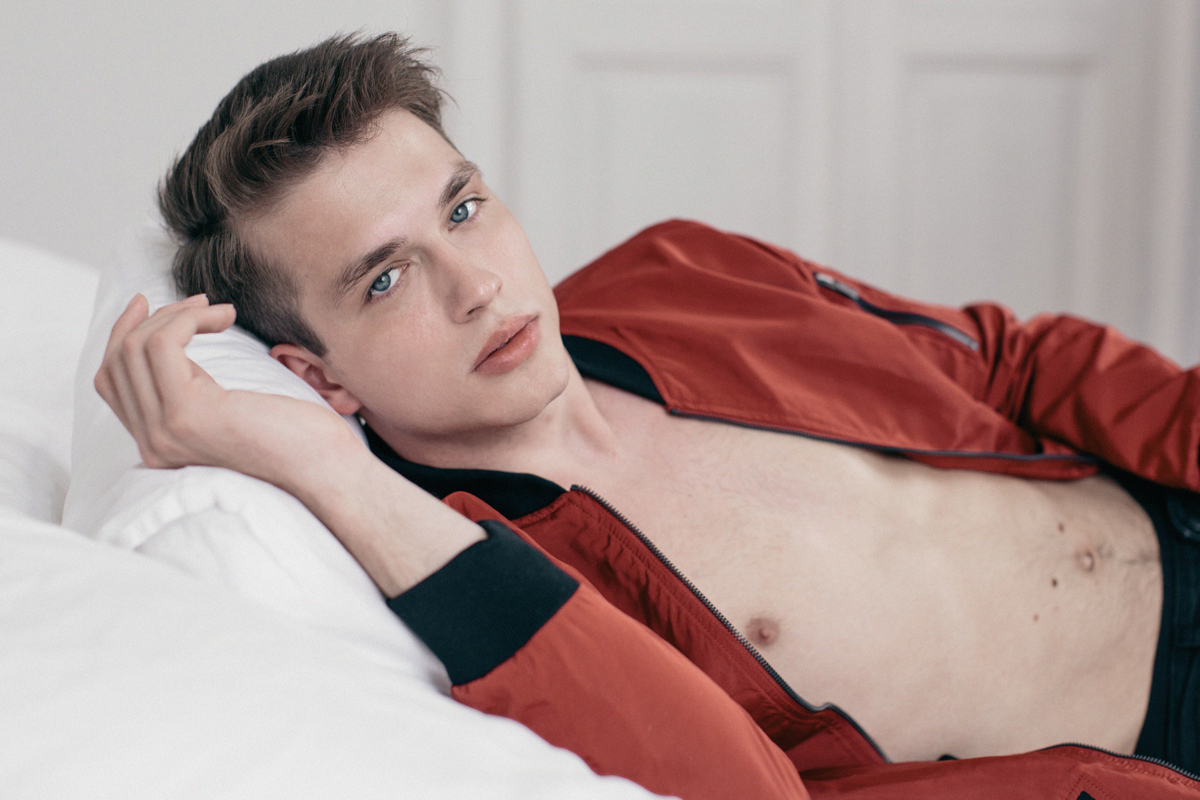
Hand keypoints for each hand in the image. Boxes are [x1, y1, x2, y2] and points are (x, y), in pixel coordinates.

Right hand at [94, 293, 357, 488]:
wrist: (325, 466)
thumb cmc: (295, 436)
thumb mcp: (228, 409)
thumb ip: (193, 391)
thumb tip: (170, 342)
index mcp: (160, 444)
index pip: (112, 382)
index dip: (123, 335)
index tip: (147, 304)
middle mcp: (153, 444)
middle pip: (118, 361)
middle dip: (153, 319)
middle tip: (197, 302)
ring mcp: (165, 432)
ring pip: (136, 348)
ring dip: (176, 315)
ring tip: (217, 311)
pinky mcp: (186, 415)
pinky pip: (163, 345)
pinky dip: (190, 319)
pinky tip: (225, 317)